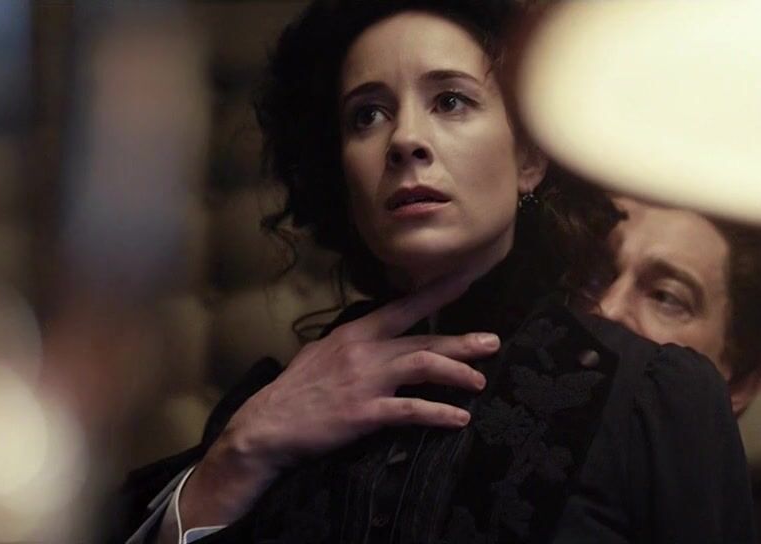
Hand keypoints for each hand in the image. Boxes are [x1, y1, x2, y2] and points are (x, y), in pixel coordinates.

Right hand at [180, 272, 496, 525]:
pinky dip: (438, 413)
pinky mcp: (364, 412)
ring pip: (423, 367)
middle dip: (462, 342)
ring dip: (457, 373)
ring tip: (480, 382)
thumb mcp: (320, 353)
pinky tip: (458, 419)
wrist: (267, 425)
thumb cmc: (295, 391)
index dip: (438, 292)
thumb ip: (352, 343)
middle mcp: (364, 351)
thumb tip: (373, 335)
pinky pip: (410, 410)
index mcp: (355, 333)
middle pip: (423, 339)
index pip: (404, 306)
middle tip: (493, 342)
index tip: (468, 277)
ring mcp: (365, 381)